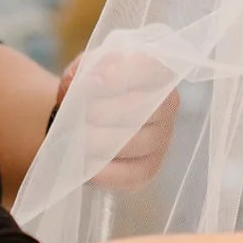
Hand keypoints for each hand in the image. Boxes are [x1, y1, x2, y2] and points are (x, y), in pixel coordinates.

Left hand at [54, 51, 178, 191]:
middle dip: (102, 112)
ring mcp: (162, 139)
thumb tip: (89, 80)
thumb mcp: (85, 70)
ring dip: (98, 141)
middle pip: (140, 108)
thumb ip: (86, 69)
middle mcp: (167, 105)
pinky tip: (83, 163)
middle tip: (76, 115)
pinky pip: (130, 174)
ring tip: (75, 137)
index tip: (89, 83)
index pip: (150, 69)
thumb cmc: (90, 91)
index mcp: (157, 72)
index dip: (119, 76)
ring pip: (133, 142)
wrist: (85, 121)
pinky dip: (102, 171)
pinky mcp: (150, 168)